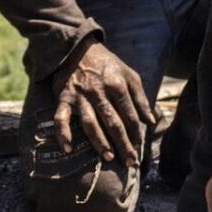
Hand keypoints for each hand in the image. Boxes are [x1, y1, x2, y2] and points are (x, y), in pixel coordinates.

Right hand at [51, 38, 154, 166]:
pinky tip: (68, 149)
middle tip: (130, 162)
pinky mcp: (64, 97)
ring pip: (91, 123)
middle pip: (113, 122)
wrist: (77, 48)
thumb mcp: (129, 74)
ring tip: (108, 157)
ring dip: (99, 142)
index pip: (129, 114)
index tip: (138, 145)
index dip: (135, 132)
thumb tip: (150, 121)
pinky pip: (61, 118)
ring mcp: (80, 95)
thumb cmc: (107, 65)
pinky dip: (63, 134)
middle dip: (123, 144)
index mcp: (117, 85)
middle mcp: (99, 91)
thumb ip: (140, 98)